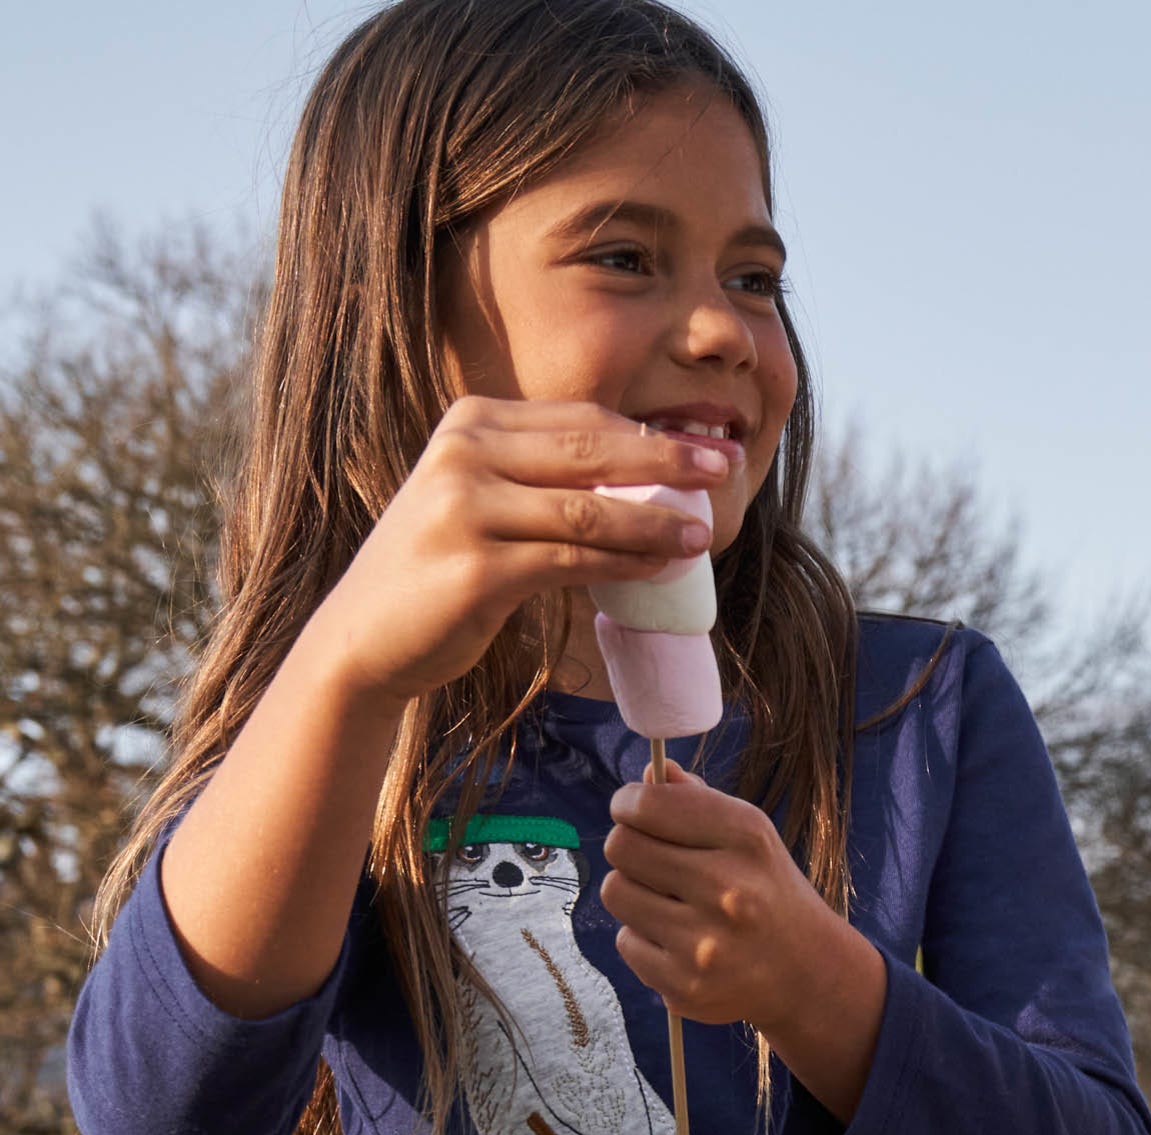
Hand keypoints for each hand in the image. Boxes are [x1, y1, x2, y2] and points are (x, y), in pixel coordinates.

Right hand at [306, 399, 728, 707]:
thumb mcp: (483, 503)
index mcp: (472, 422)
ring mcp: (465, 507)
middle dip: (669, 459)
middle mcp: (465, 452)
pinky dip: (626, 561)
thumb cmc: (439, 574)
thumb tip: (642, 485)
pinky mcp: (476, 568)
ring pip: (589, 507)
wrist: (366, 638)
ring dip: (656, 520)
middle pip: (592, 450)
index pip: (581, 420)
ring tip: (704, 533)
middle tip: (726, 470)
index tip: (709, 447)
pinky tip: (663, 566)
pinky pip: (572, 559)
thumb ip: (543, 483)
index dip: (652, 434)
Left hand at [602, 765, 887, 1119]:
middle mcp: (727, 888)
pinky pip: (625, 942)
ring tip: (669, 904)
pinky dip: (643, 940)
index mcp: (746, 838)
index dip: (628, 804)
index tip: (634, 812)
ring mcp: (704, 942)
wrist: (807, 974)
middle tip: (653, 862)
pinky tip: (678, 942)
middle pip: (621, 846)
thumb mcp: (749, 836)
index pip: (646, 805)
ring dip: (633, 893)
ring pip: (615, 892)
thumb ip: (695, 801)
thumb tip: (644, 776)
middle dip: (630, 848)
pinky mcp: (684, 985)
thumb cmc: (767, 892)